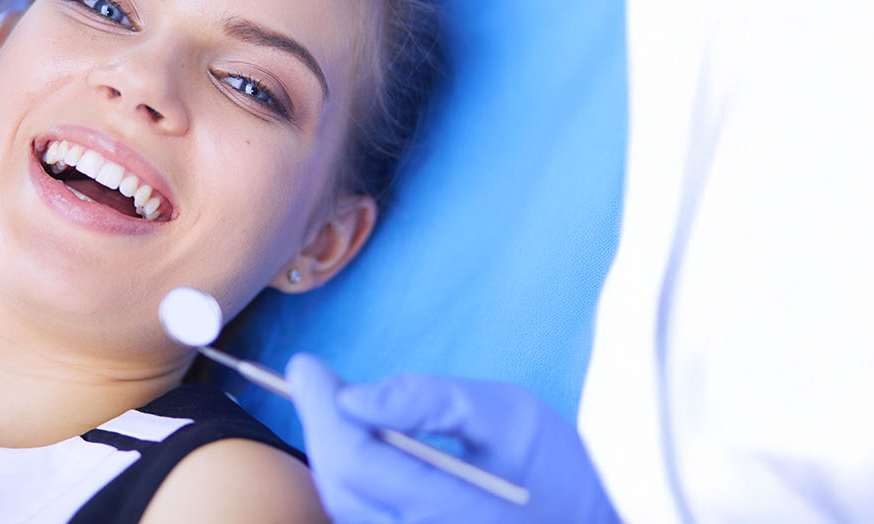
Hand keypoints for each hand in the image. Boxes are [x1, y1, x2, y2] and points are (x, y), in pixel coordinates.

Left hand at [287, 355, 618, 523]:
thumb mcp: (511, 416)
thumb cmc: (566, 476)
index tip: (307, 365)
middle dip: (322, 426)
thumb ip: (432, 401)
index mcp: (450, 512)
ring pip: (344, 507)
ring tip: (341, 407)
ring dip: (334, 453)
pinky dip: (353, 480)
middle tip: (318, 380)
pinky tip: (364, 447)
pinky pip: (363, 519)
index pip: (355, 461)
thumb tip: (357, 397)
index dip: (321, 408)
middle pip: (340, 486)